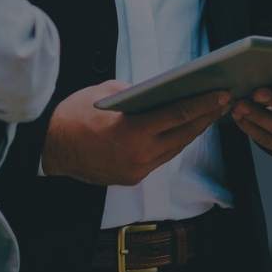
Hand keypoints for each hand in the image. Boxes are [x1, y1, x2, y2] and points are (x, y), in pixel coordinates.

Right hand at [41, 82, 231, 186]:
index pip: (178, 115)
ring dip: (192, 131)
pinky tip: (183, 130)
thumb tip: (163, 93)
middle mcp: (139, 156)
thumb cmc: (73, 115)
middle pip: (183, 135)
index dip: (203, 104)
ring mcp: (136, 170)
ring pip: (174, 149)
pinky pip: (160, 158)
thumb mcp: (106, 93)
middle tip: (223, 101)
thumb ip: (138, 94)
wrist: (48, 148)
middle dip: (205, 117)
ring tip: (209, 114)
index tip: (221, 94)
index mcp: (132, 132)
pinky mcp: (131, 178)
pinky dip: (173, 143)